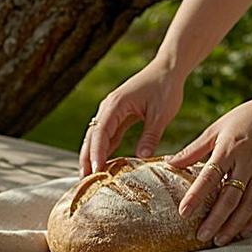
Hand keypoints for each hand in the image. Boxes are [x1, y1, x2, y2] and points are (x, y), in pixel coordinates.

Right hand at [79, 58, 183, 175]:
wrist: (168, 69)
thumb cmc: (166, 88)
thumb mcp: (161, 114)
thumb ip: (150, 135)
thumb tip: (142, 158)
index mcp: (116, 104)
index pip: (100, 132)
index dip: (96, 153)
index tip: (96, 171)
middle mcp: (108, 108)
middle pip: (92, 136)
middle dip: (86, 159)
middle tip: (84, 182)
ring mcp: (112, 112)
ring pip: (97, 137)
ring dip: (92, 156)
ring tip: (90, 179)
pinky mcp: (118, 116)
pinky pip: (108, 136)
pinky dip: (104, 150)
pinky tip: (103, 166)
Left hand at [168, 93, 251, 245]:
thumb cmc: (245, 118)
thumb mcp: (217, 128)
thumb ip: (194, 149)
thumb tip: (169, 163)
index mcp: (229, 149)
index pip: (210, 176)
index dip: (197, 195)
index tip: (184, 212)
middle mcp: (247, 164)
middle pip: (230, 197)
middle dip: (216, 219)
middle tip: (201, 236)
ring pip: (248, 205)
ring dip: (234, 225)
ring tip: (220, 240)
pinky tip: (242, 233)